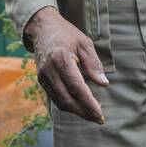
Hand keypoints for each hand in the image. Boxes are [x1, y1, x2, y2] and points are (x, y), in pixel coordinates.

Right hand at [24, 7, 106, 123]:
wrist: (42, 27)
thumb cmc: (66, 33)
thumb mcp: (84, 43)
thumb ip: (94, 64)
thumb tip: (103, 84)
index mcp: (61, 59)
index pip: (76, 88)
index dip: (89, 104)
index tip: (100, 114)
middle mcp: (49, 70)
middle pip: (67, 100)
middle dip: (84, 112)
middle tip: (99, 119)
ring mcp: (43, 76)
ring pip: (60, 102)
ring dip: (76, 111)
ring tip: (91, 115)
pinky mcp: (41, 79)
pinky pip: (55, 97)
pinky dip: (68, 104)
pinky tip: (79, 106)